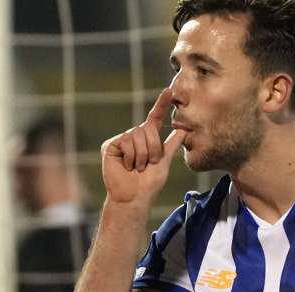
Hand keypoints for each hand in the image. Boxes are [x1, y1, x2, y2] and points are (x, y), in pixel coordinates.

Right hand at [101, 88, 186, 206]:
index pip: (154, 118)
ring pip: (136, 134)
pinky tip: (127, 166)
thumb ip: (172, 144)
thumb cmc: (149, 184)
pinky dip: (131, 156)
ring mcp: (121, 141)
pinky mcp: (110, 146)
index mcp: (147, 139)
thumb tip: (184, 129)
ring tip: (138, 167)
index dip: (161, 104)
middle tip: (148, 165)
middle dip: (152, 148)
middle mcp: (134, 137)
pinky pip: (126, 141)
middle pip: (147, 128)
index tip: (169, 91)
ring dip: (142, 155)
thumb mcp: (165, 162)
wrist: (134, 198)